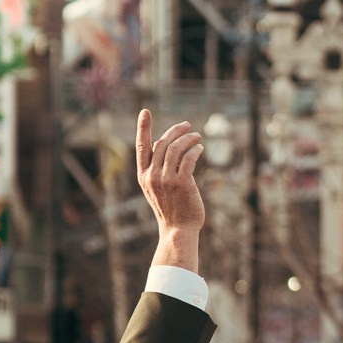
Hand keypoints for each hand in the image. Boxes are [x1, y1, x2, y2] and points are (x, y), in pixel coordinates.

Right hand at [135, 108, 205, 270]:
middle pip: (163, 143)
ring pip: (176, 148)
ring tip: (197, 136)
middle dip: (176, 130)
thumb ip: (158, 168)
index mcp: (143, 176)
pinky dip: (195, 149)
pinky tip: (200, 148)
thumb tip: (166, 145)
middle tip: (187, 125)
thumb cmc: (171, 209)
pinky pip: (189, 158)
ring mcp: (166, 180)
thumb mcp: (157, 188)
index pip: (142, 146)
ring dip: (188, 138)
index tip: (145, 111)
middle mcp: (152, 176)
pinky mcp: (183, 183)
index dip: (143, 128)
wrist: (178, 230)